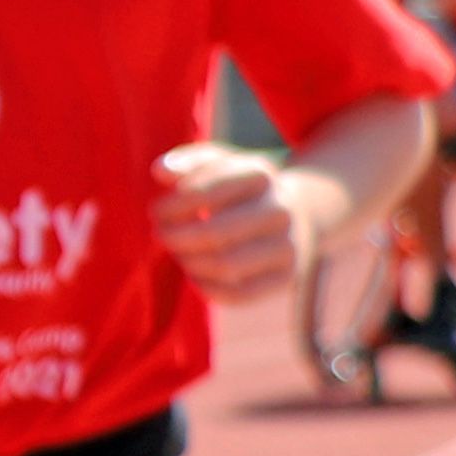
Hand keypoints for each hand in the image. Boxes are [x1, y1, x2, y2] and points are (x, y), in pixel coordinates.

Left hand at [150, 142, 331, 300]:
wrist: (298, 213)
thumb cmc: (242, 189)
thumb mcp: (222, 163)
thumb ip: (188, 161)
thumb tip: (161, 172)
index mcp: (261, 175)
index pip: (203, 193)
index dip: (171, 207)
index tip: (157, 211)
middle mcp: (279, 210)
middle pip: (213, 233)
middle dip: (175, 237)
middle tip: (161, 234)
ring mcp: (287, 246)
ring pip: (225, 266)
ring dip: (188, 262)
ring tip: (177, 252)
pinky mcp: (286, 277)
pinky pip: (238, 294)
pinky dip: (206, 287)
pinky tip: (194, 272)